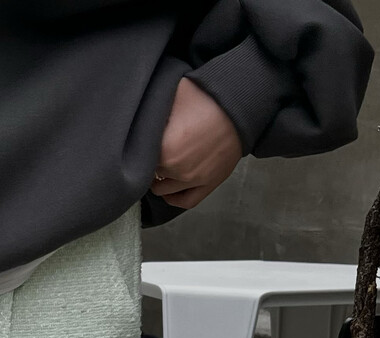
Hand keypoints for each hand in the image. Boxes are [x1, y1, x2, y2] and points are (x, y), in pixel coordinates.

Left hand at [152, 78, 243, 209]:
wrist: (240, 105)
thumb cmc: (206, 97)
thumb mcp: (173, 95)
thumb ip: (154, 111)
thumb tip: (140, 119)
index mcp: (164, 149)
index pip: (140, 159)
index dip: (139, 152)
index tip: (140, 145)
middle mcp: (177, 170)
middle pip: (150, 174)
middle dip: (149, 164)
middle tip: (150, 153)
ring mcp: (193, 180)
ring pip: (164, 190)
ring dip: (158, 181)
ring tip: (158, 170)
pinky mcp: (209, 184)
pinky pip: (185, 201)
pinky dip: (174, 199)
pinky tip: (168, 190)